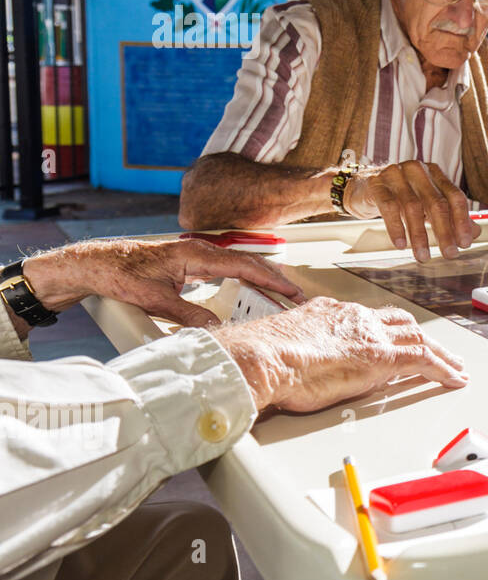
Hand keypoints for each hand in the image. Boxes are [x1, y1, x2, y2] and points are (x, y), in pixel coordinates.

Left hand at [20, 238, 306, 331]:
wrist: (96, 264)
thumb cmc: (121, 274)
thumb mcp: (155, 300)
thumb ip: (188, 315)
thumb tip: (217, 329)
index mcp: (198, 254)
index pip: (246, 266)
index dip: (273, 280)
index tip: (293, 292)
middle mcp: (201, 250)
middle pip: (250, 263)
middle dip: (276, 279)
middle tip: (297, 296)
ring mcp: (197, 255)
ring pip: (240, 265)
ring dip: (262, 279)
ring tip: (280, 295)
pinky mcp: (191, 263)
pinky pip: (227, 269)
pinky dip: (245, 279)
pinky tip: (250, 290)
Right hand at [209, 297, 467, 411]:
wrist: (260, 358)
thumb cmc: (260, 360)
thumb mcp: (285, 348)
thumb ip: (302, 350)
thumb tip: (304, 366)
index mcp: (331, 313)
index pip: (369, 319)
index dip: (388, 331)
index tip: (395, 341)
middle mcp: (355, 318)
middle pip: (400, 323)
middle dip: (421, 337)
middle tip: (437, 351)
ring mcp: (371, 335)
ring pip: (418, 338)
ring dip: (440, 353)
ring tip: (454, 367)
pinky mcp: (383, 356)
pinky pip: (424, 359)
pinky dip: (442, 369)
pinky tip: (453, 379)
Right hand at [344, 160, 480, 261]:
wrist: (362, 188)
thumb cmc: (400, 197)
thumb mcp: (427, 205)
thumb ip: (451, 216)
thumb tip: (475, 232)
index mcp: (434, 173)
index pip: (454, 196)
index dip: (462, 221)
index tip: (465, 243)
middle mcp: (418, 171)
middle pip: (436, 203)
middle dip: (444, 232)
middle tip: (449, 253)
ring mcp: (396, 175)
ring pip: (413, 207)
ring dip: (419, 236)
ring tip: (423, 256)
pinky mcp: (377, 184)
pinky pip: (389, 207)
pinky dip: (396, 228)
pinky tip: (401, 244)